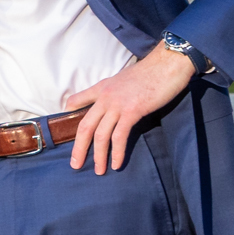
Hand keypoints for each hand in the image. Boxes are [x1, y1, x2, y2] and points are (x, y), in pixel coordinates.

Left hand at [60, 46, 195, 173]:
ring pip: (101, 135)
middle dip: (79, 149)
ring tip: (99, 171)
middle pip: (85, 127)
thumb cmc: (149, 73)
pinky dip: (117, 152)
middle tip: (75, 165)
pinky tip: (117, 164)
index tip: (66, 132)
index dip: (68, 120)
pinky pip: (119, 136)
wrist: (167, 64)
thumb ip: (110, 92)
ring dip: (99, 156)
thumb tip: (106, 105)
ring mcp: (118, 104)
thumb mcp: (122, 80)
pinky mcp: (132, 111)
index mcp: (101, 89)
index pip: (76, 103)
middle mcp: (105, 97)